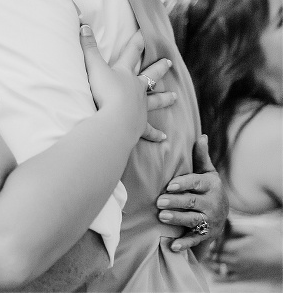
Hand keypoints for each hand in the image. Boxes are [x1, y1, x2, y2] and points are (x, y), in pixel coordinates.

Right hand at [79, 26, 172, 141]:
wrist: (115, 120)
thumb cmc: (104, 93)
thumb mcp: (93, 67)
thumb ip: (88, 47)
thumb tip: (83, 25)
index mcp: (125, 74)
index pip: (132, 53)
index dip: (137, 42)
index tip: (145, 32)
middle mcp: (137, 89)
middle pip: (150, 76)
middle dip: (159, 68)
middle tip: (169, 63)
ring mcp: (140, 107)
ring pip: (155, 101)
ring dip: (164, 98)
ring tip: (175, 97)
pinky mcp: (139, 125)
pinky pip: (149, 130)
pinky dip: (156, 134)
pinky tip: (164, 137)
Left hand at [157, 134, 228, 251]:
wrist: (223, 213)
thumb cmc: (207, 187)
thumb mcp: (207, 172)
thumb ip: (201, 156)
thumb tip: (200, 135)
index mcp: (211, 186)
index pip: (196, 183)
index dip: (183, 184)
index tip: (169, 185)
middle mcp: (213, 203)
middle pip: (192, 202)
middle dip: (175, 202)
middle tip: (159, 201)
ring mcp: (210, 220)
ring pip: (193, 220)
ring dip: (178, 219)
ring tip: (162, 216)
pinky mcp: (207, 234)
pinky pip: (196, 239)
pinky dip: (185, 244)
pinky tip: (172, 246)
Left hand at [206, 215, 282, 281]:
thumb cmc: (271, 242)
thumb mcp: (252, 230)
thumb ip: (234, 227)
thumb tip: (221, 222)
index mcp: (234, 248)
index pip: (212, 244)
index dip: (208, 238)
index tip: (209, 233)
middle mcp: (233, 261)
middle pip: (212, 255)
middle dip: (208, 248)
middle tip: (207, 241)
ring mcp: (238, 270)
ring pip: (216, 266)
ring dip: (210, 259)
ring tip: (208, 252)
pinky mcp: (244, 276)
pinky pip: (226, 278)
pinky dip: (218, 274)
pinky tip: (215, 272)